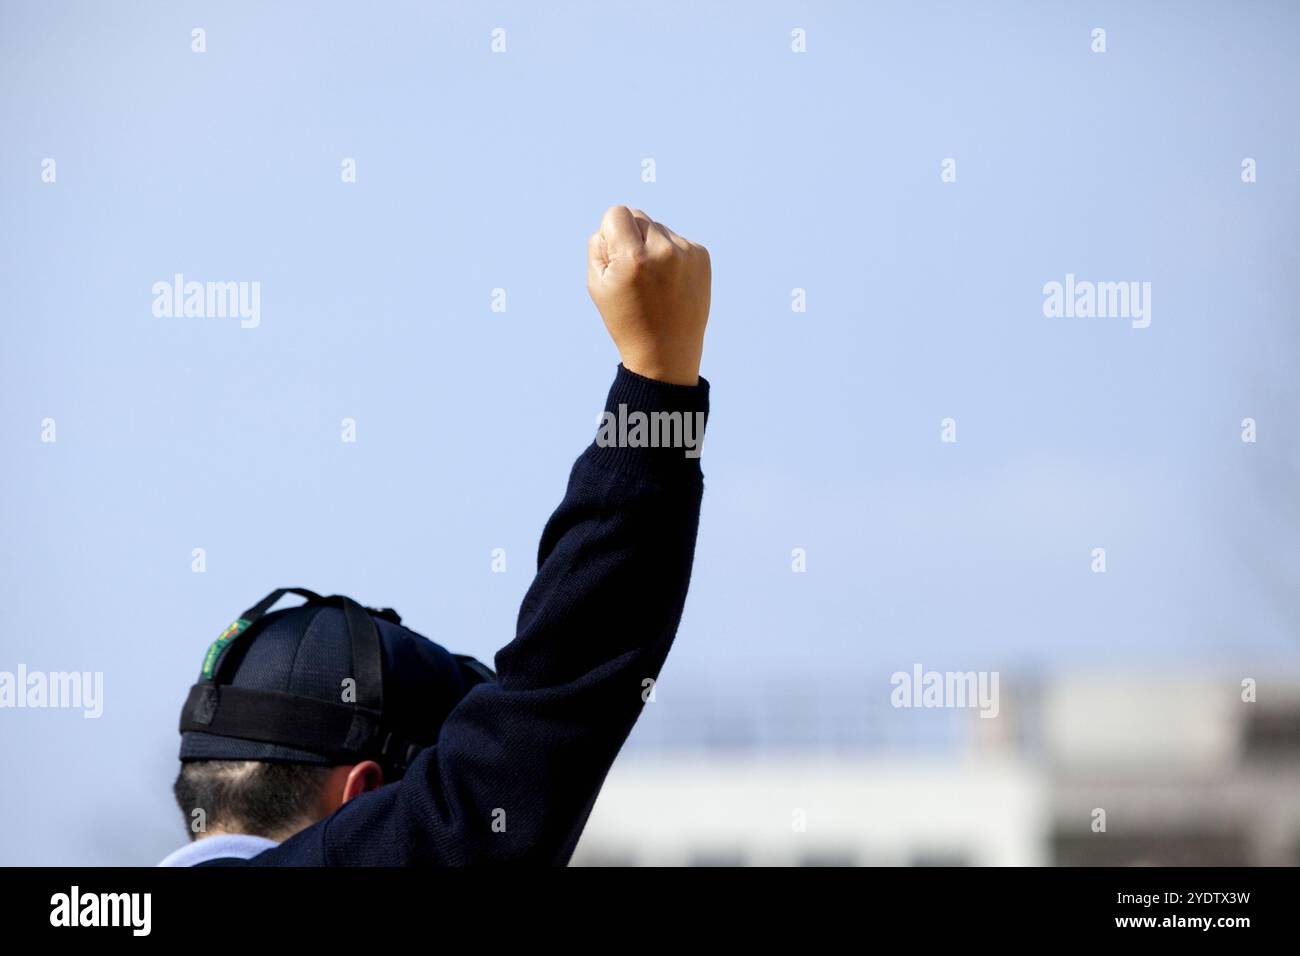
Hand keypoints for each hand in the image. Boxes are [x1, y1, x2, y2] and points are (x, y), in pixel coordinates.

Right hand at [587, 206, 710, 385]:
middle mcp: (663, 250)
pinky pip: (677, 240)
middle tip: (634, 273)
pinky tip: (670, 283)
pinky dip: (670, 255)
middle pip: (639, 217)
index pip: (617, 212)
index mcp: (633, 257)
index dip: (611, 231)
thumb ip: (598, 246)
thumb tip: (612, 224)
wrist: (666, 352)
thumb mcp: (598, 285)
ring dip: (652, 247)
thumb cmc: (626, 319)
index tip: (615, 254)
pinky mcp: (702, 256)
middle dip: (631, 237)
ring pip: (659, 229)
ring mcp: (686, 252)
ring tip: (654, 283)